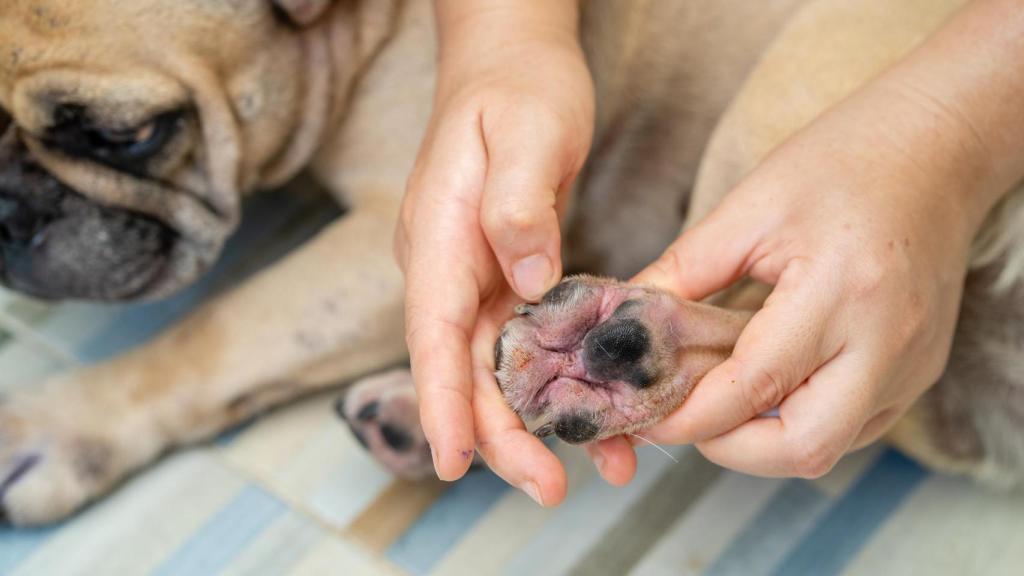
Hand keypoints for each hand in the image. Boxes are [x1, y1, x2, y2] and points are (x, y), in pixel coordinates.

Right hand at [395, 1, 593, 502]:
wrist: (511, 60)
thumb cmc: (515, 87)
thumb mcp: (524, 130)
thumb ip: (517, 204)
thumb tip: (527, 279)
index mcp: (438, 238)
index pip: (432, 334)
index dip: (442, 402)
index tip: (454, 462)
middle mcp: (448, 268)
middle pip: (466, 368)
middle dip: (502, 434)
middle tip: (553, 486)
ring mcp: (475, 275)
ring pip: (498, 366)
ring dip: (539, 420)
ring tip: (597, 464)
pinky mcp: (507, 274)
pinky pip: (529, 341)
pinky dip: (560, 380)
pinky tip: (599, 407)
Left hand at [588, 0, 1023, 482]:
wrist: (936, 150)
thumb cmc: (841, 163)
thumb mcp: (749, 207)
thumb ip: (683, 271)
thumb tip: (627, 323)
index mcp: (838, 290)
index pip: (754, 385)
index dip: (690, 416)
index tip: (643, 417)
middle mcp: (886, 341)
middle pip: (804, 447)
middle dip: (731, 449)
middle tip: (686, 418)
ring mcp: (912, 364)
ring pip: (830, 446)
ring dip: (764, 440)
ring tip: (721, 397)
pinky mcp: (921, 371)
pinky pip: (855, 425)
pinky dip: (801, 420)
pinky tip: (770, 386)